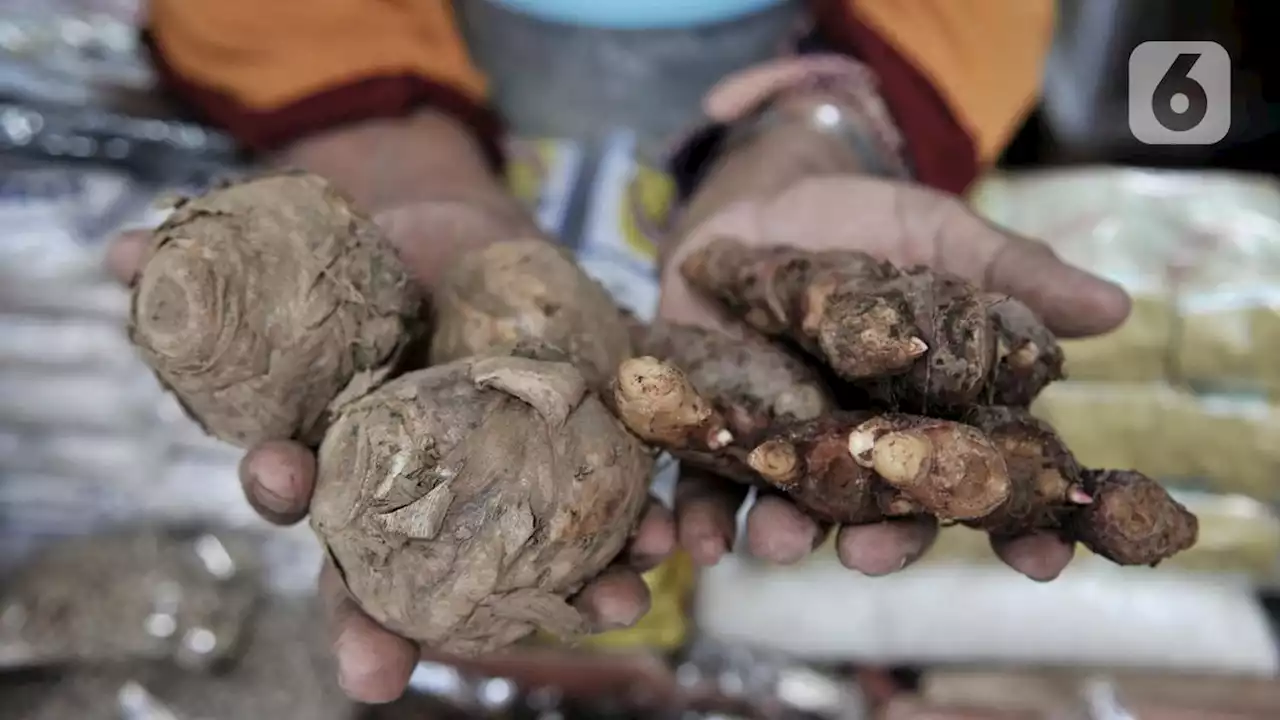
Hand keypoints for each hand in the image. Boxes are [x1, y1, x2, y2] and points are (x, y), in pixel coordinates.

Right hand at [106, 112, 674, 702]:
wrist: (459, 239)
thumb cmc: (365, 267)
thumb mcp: (297, 261)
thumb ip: (216, 261)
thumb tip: (119, 250)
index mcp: (350, 460)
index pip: (307, 499)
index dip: (286, 500)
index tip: (276, 482)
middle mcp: (424, 494)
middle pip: (410, 573)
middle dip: (396, 622)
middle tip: (378, 668)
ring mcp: (503, 480)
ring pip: (526, 560)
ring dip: (561, 593)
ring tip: (595, 609)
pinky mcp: (574, 443)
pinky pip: (608, 500)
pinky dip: (638, 522)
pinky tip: (662, 537)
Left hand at [659, 148, 1129, 580]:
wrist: (766, 197)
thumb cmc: (869, 223)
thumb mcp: (942, 238)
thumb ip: (1013, 276)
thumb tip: (1115, 307)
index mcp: (935, 415)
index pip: (986, 482)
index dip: (1018, 526)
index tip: (1041, 560)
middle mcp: (866, 445)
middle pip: (886, 514)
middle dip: (883, 542)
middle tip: (873, 555)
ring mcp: (792, 442)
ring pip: (795, 508)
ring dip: (787, 535)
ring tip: (778, 543)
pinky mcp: (720, 425)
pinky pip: (709, 483)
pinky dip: (704, 515)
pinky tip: (705, 540)